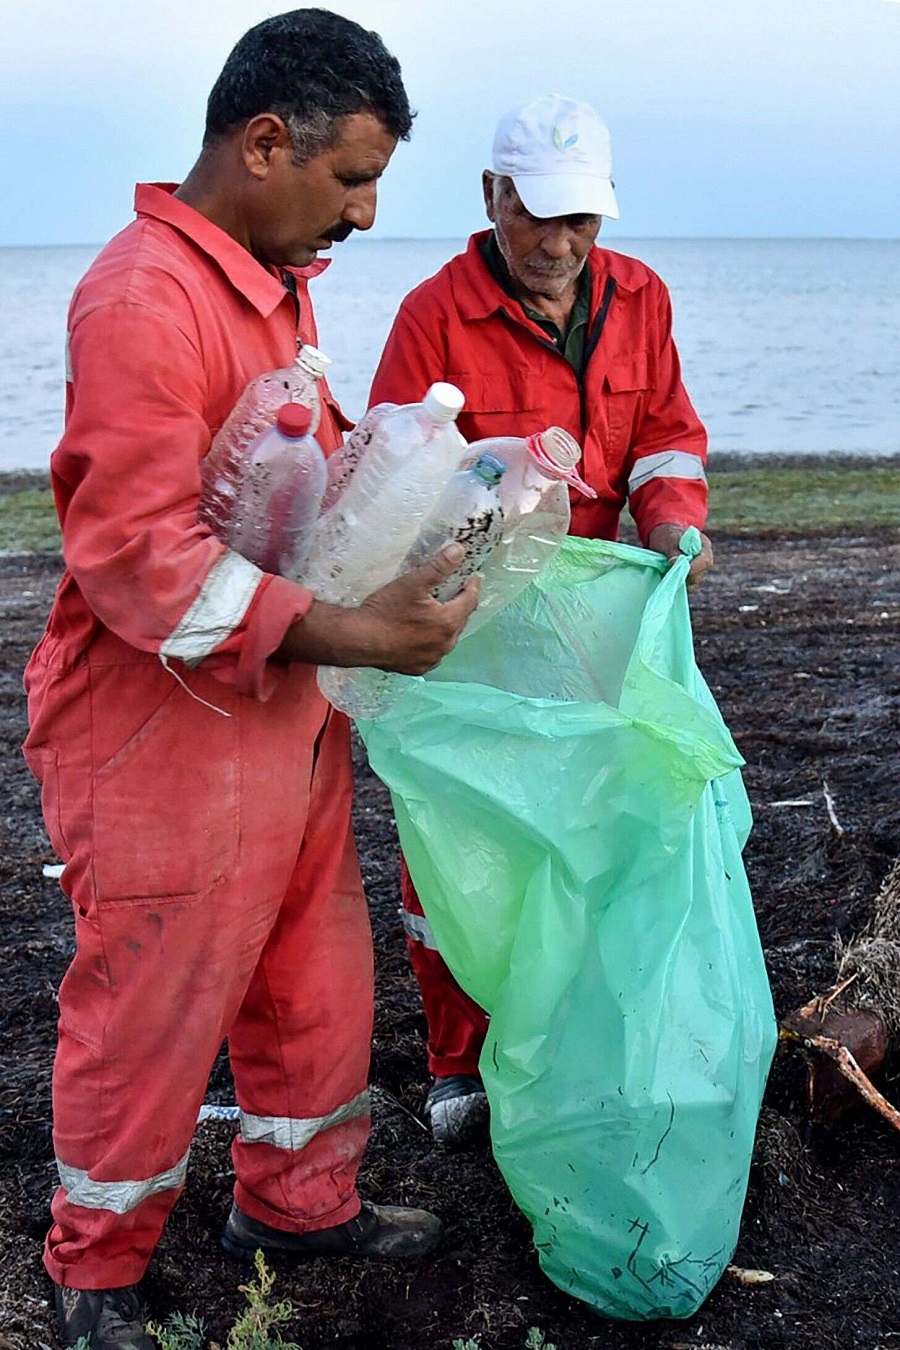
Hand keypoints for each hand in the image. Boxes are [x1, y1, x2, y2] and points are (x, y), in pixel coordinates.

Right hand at [280, 544, 479, 673]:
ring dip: (446, 626)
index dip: (473, 587)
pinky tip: (421, 635)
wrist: (358, 639)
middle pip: (460, 620)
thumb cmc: (385, 610)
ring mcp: (432, 659)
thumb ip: (439, 566)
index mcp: (448, 622)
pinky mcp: (418, 668)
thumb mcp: (413, 582)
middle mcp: (445, 644)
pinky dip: (431, 642)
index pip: (470, 601)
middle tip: (454, 593)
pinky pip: (432, 653)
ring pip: (447, 639)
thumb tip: (459, 551)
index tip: (473, 577)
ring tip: (437, 614)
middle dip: (459, 606)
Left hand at [646, 523, 713, 588]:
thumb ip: (673, 550)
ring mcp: (698, 569)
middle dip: (686, 576)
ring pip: (694, 582)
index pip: (705, 560)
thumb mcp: (668, 539)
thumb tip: (673, 563)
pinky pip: (687, 586)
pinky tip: (669, 578)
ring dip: (681, 581)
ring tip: (668, 573)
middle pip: (701, 574)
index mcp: (703, 545)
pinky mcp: (690, 577)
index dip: (695, 567)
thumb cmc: (667, 534)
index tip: (681, 570)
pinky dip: (679, 585)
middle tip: (670, 573)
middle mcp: (704, 558)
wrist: (662, 537)